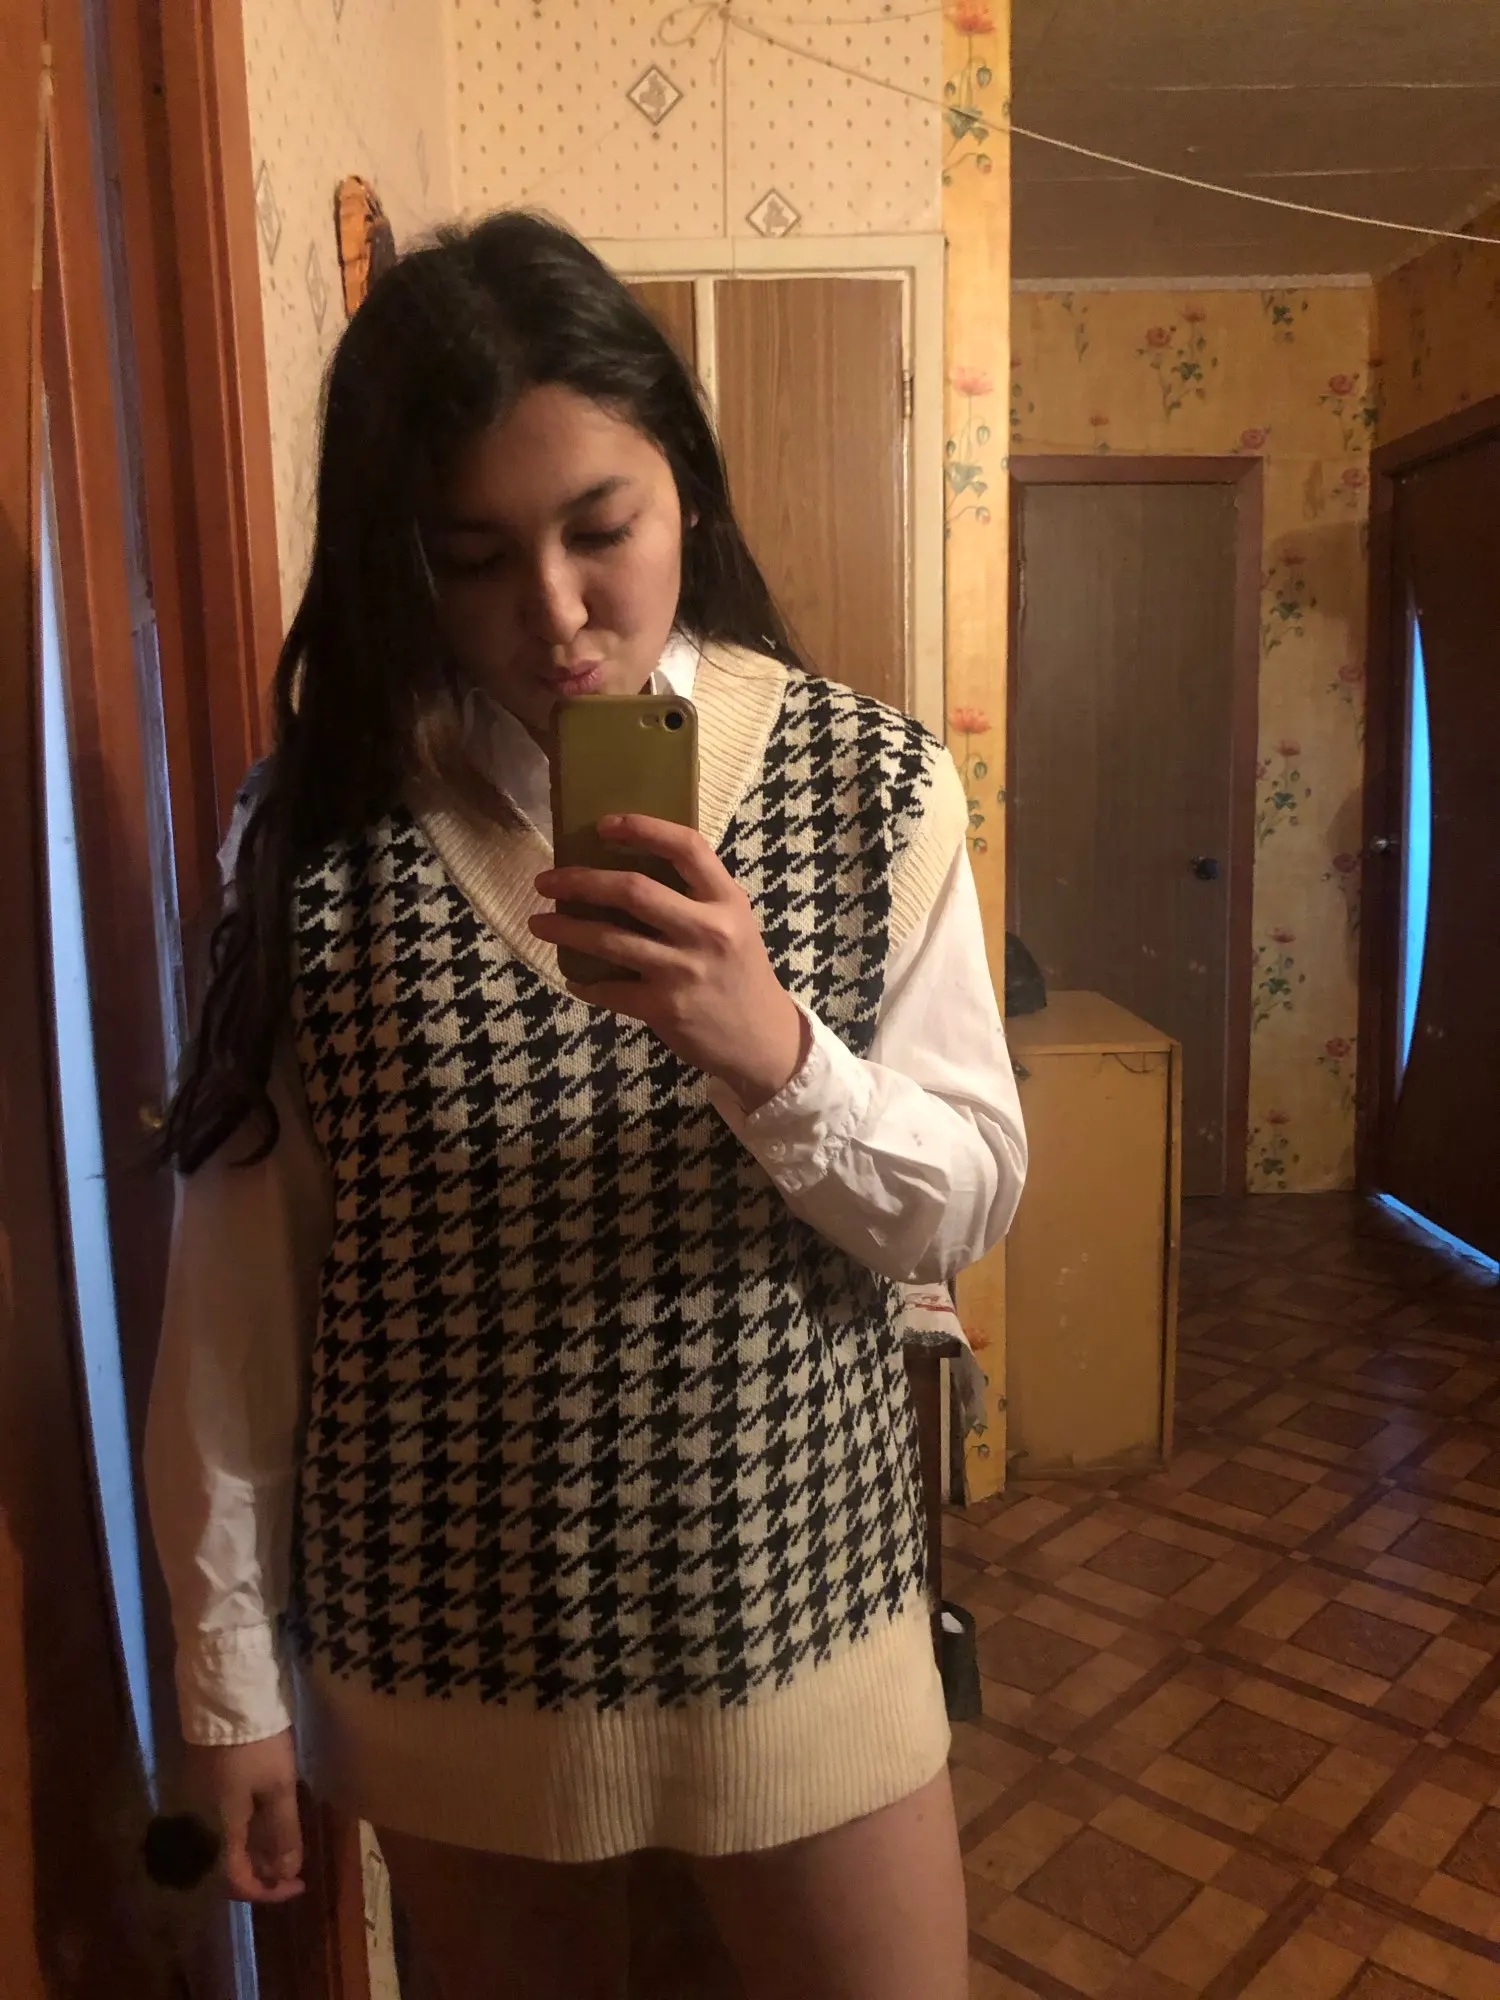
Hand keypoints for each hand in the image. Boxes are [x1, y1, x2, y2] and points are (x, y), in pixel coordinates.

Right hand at [182, 1730, 304, 1902]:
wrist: (224, 1695)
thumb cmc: (256, 1743)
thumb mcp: (279, 1785)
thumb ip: (283, 1833)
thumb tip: (287, 1874)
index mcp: (218, 1830)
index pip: (237, 1882)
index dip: (268, 1891)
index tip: (298, 1884)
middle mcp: (199, 1826)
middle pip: (228, 1866)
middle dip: (263, 1870)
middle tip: (294, 1864)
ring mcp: (195, 1804)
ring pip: (225, 1844)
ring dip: (255, 1851)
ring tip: (285, 1842)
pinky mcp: (197, 1785)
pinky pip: (221, 1823)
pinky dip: (245, 1830)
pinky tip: (266, 1819)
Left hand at [531, 814, 806, 1109]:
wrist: (763, 1040)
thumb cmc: (740, 973)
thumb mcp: (734, 923)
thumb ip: (696, 896)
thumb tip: (628, 865)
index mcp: (726, 900)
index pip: (686, 848)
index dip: (643, 828)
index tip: (603, 825)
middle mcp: (708, 930)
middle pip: (633, 891)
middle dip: (580, 882)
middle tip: (546, 881)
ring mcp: (685, 970)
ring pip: (610, 940)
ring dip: (566, 930)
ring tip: (538, 923)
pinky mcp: (665, 1008)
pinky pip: (610, 990)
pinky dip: (585, 983)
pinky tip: (574, 977)